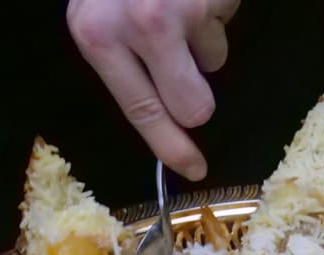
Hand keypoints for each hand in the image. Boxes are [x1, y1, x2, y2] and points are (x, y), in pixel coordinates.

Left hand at [68, 0, 240, 181]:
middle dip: (197, 95)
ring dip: (205, 41)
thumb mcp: (98, 13)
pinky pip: (226, 24)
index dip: (171, 147)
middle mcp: (137, 25)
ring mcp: (179, 8)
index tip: (193, 169)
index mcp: (97, 36)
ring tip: (181, 6)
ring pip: (214, 63)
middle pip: (192, 107)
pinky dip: (215, 10)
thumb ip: (119, 57)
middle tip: (186, 67)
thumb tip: (162, 113)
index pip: (141, 111)